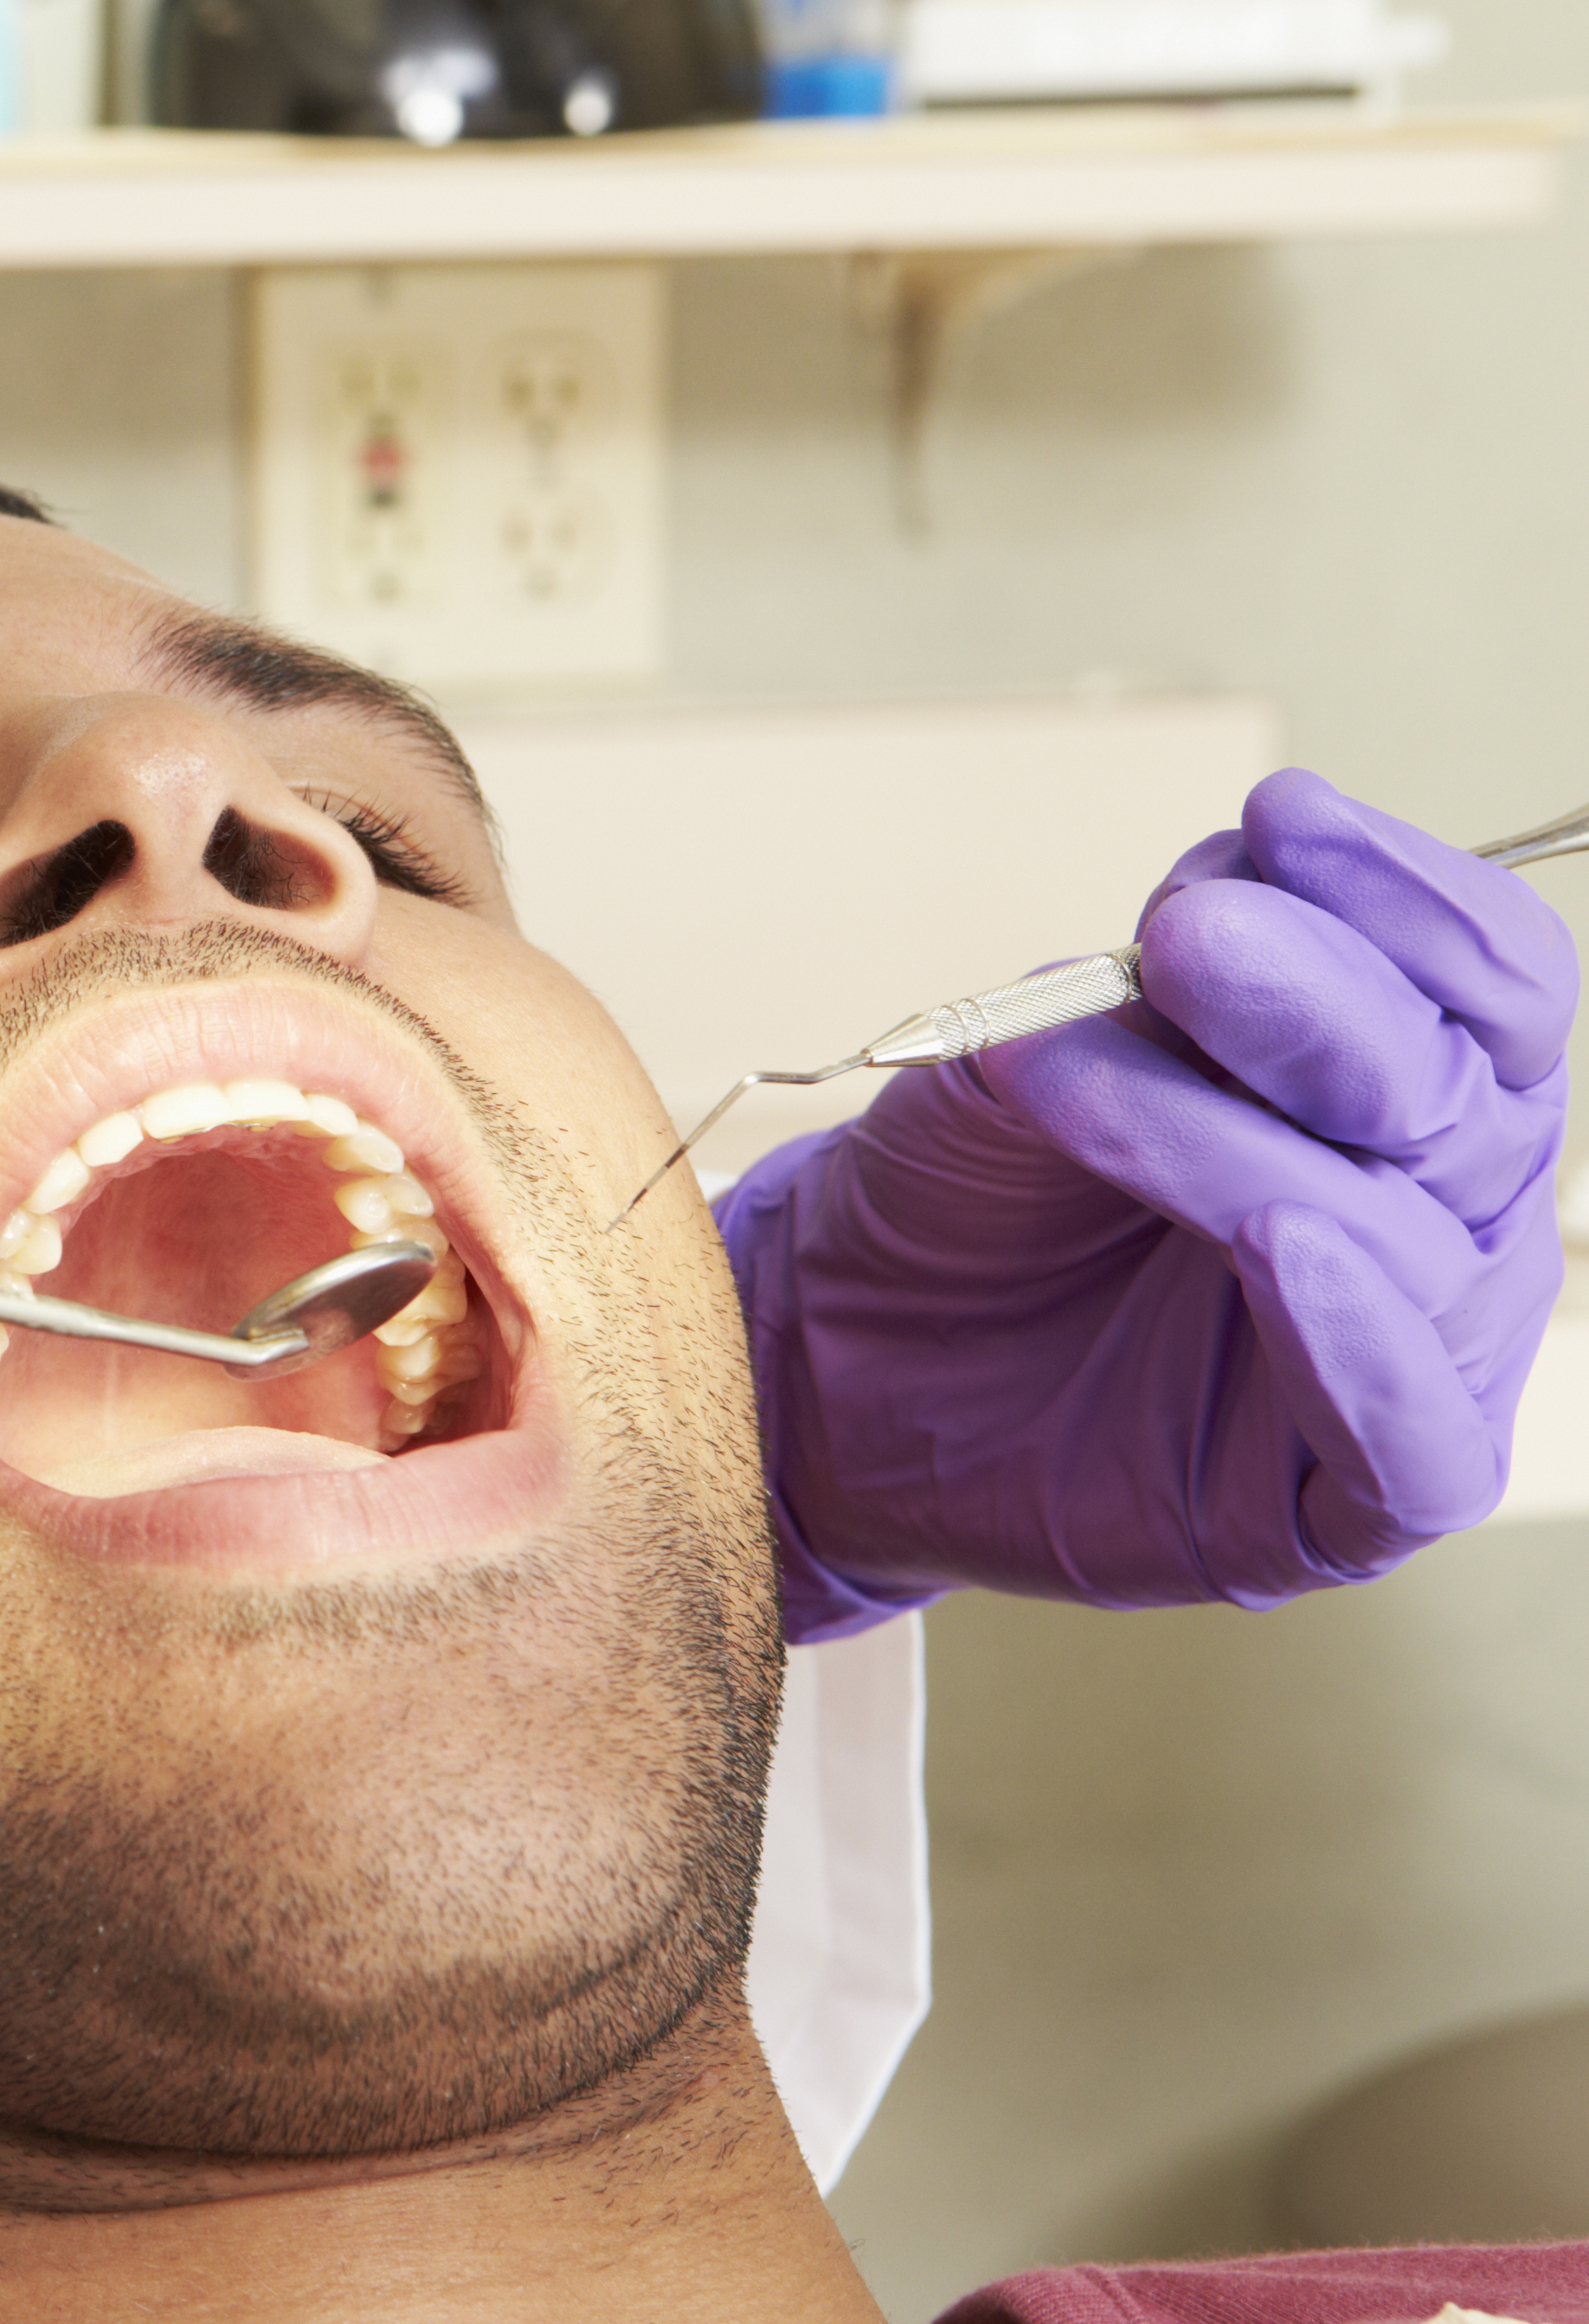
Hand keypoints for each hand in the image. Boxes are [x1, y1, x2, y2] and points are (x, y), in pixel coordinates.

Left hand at [724, 770, 1572, 1626]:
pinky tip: (1287, 1246)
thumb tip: (1234, 905)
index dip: (1405, 896)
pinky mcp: (1340, 1505)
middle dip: (1318, 1000)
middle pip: (1458, 1093)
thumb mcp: (1043, 1057)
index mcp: (1403, 1097)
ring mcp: (1403, 1364)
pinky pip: (1412, 1436)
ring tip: (1073, 1077)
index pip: (1490, 980)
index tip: (1279, 818)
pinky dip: (1358, 1340)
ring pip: (1404, 1237)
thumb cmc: (964, 1202)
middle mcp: (1441, 1222)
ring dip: (1233, 1141)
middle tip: (1180, 936)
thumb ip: (1150, 996)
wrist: (832, 1354)